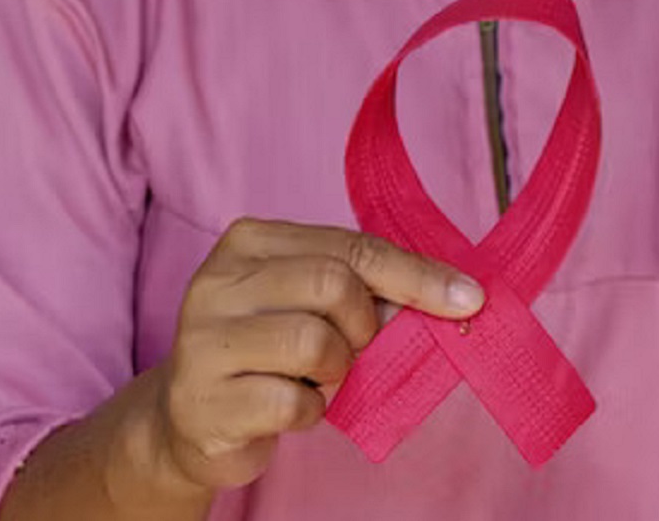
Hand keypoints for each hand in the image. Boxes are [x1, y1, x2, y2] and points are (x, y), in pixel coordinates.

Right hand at [154, 218, 484, 489]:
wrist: (190, 417)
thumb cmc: (265, 354)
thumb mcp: (308, 306)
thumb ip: (363, 291)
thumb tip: (450, 298)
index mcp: (247, 243)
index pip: (350, 246)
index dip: (416, 275)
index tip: (468, 299)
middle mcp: (217, 282)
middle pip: (333, 285)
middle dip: (364, 327)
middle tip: (353, 351)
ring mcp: (203, 340)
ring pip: (313, 342)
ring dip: (335, 372)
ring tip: (314, 379)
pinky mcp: (204, 400)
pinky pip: (292, 403)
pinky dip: (310, 413)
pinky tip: (290, 409)